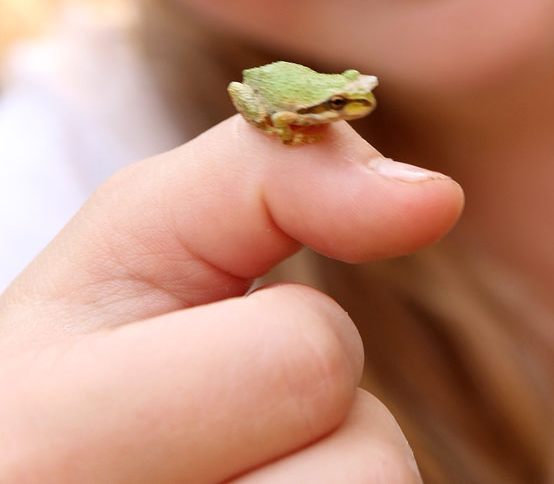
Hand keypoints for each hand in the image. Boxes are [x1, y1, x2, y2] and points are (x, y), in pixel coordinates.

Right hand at [0, 116, 462, 481]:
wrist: (41, 464)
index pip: (308, 359)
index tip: (187, 366)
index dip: (275, 343)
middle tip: (203, 445)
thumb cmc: (91, 352)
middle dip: (309, 434)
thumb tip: (436, 196)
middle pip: (366, 468)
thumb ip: (273, 175)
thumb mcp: (144, 234)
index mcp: (47, 435)